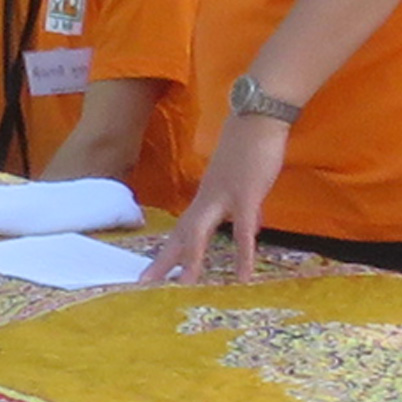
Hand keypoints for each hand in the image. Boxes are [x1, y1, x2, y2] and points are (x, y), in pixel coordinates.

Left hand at [142, 113, 284, 281]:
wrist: (258, 115)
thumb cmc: (252, 144)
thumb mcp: (245, 180)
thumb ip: (246, 204)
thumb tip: (253, 224)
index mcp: (207, 196)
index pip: (182, 228)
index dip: (169, 249)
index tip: (154, 270)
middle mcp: (208, 199)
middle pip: (179, 234)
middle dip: (162, 260)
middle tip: (143, 284)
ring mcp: (223, 197)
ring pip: (199, 233)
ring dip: (190, 259)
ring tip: (183, 285)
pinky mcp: (245, 195)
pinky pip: (243, 232)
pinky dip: (243, 255)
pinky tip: (243, 275)